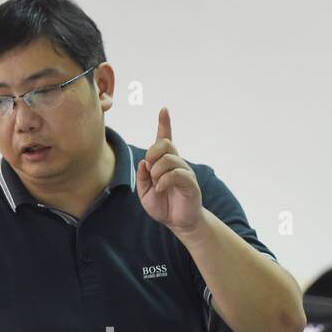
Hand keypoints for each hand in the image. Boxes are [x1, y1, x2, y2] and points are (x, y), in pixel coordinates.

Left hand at [136, 107, 203, 234]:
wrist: (179, 222)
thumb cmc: (163, 205)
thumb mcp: (145, 193)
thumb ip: (141, 178)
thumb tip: (144, 163)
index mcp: (165, 163)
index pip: (165, 138)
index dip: (164, 124)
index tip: (163, 109)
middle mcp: (177, 163)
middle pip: (164, 144)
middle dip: (152, 153)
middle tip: (149, 170)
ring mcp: (185, 171)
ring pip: (169, 158)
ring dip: (157, 171)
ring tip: (156, 183)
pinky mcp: (190, 183)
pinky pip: (176, 174)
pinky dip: (164, 180)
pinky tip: (160, 188)